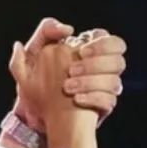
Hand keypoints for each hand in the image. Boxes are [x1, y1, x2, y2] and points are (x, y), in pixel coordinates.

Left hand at [9, 22, 126, 132]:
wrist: (37, 119)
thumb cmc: (35, 87)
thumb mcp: (28, 66)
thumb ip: (43, 37)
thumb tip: (64, 28)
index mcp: (87, 54)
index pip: (109, 39)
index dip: (100, 43)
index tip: (80, 51)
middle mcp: (101, 69)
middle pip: (118, 58)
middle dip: (96, 62)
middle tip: (72, 70)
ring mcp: (105, 88)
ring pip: (115, 80)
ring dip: (91, 81)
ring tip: (67, 87)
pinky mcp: (104, 106)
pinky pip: (109, 100)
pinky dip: (93, 98)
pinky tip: (76, 99)